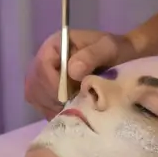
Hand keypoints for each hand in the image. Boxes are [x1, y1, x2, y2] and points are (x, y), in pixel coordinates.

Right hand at [24, 28, 138, 119]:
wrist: (123, 58)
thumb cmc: (116, 50)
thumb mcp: (109, 48)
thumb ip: (92, 55)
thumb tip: (73, 70)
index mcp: (56, 45)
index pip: (42, 66)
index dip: (52, 84)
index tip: (69, 96)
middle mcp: (46, 59)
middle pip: (34, 83)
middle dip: (52, 98)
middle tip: (73, 105)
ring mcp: (45, 75)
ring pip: (35, 95)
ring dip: (51, 106)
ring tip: (72, 108)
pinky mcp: (48, 90)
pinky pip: (40, 104)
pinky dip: (52, 111)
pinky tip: (68, 112)